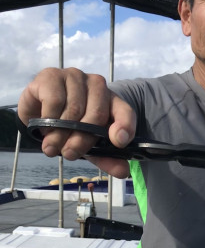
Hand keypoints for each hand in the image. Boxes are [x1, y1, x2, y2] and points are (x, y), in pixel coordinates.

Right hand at [18, 67, 135, 177]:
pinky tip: (43, 126)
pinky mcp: (52, 75)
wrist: (37, 116)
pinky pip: (54, 100)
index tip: (119, 142)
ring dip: (61, 134)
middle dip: (82, 140)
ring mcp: (75, 77)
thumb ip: (107, 158)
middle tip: (69, 154)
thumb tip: (123, 172)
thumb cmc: (70, 130)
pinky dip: (49, 119)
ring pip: (74, 108)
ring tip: (52, 147)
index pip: (125, 112)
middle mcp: (96, 85)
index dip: (125, 126)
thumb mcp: (90, 147)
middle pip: (96, 115)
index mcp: (111, 102)